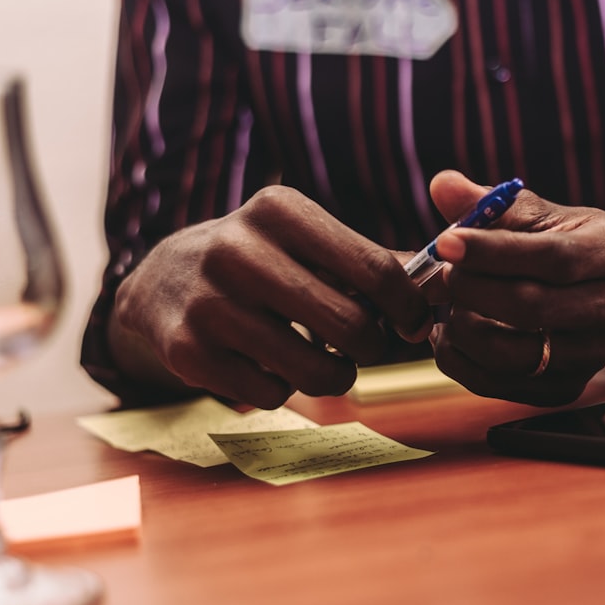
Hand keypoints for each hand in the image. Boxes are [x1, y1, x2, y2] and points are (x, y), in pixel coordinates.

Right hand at [111, 186, 432, 408]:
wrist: (161, 283)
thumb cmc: (258, 260)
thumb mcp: (304, 239)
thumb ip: (371, 261)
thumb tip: (443, 285)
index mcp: (279, 210)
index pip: (374, 268)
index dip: (407, 307)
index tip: (412, 323)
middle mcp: (238, 249)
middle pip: (351, 325)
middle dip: (372, 347)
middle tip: (363, 346)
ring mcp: (208, 302)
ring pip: (315, 370)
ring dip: (335, 376)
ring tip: (326, 362)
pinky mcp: (187, 351)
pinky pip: (272, 394)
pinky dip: (283, 389)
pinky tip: (268, 365)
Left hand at [426, 171, 604, 405]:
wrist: (587, 290)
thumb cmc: (555, 241)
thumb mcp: (532, 213)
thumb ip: (488, 201)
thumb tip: (442, 184)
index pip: (554, 257)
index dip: (494, 252)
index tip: (446, 243)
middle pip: (533, 308)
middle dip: (474, 290)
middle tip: (442, 274)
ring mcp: (596, 355)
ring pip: (515, 354)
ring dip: (465, 327)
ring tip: (447, 302)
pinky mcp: (567, 388)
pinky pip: (502, 385)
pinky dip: (463, 360)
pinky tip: (450, 332)